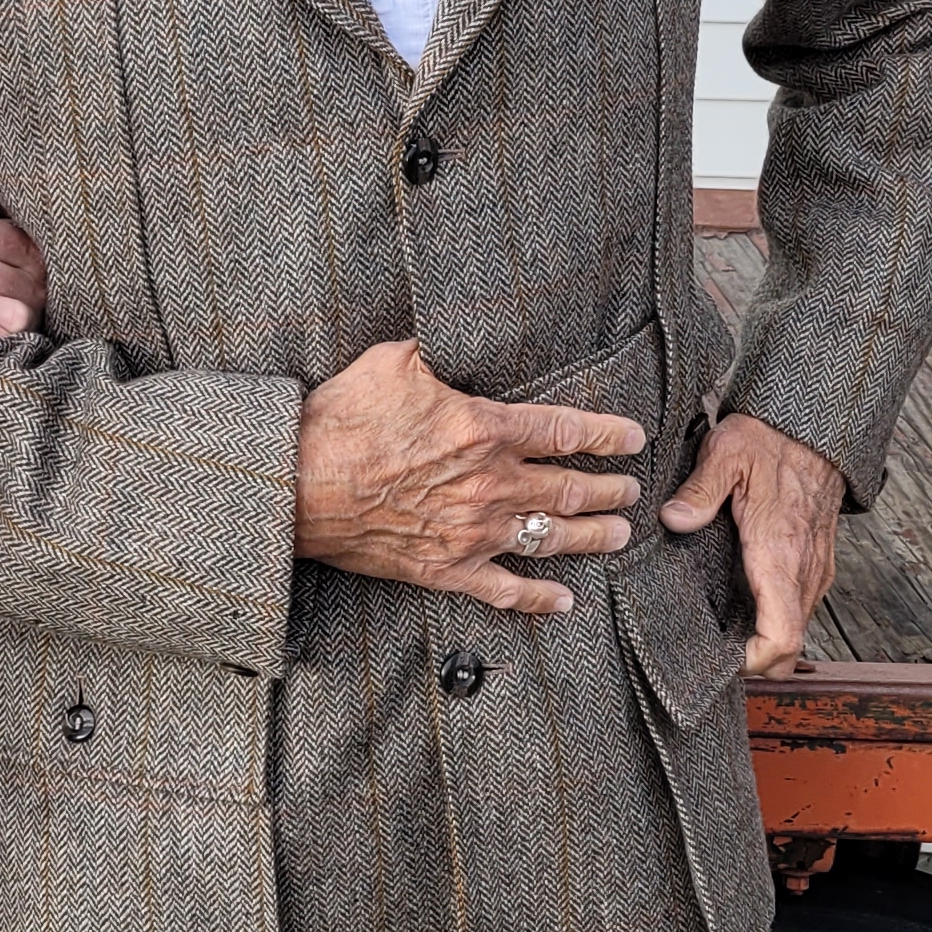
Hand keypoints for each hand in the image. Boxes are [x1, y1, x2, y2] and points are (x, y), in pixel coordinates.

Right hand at [292, 339, 642, 614]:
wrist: (297, 483)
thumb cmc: (343, 419)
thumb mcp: (395, 361)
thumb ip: (441, 351)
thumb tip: (462, 332)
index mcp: (485, 430)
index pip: (565, 430)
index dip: (606, 434)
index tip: (633, 437)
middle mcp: (491, 484)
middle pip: (571, 488)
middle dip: (611, 488)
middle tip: (632, 489)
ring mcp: (472, 532)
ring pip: (553, 538)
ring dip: (594, 536)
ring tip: (619, 534)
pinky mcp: (447, 568)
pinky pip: (507, 590)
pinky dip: (540, 597)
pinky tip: (564, 599)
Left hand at [659, 411, 841, 673]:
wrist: (813, 428)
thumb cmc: (769, 440)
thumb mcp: (726, 454)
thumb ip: (699, 491)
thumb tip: (674, 519)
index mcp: (781, 553)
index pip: (782, 637)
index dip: (755, 662)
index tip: (722, 660)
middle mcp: (804, 571)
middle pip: (790, 647)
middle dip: (754, 660)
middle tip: (709, 652)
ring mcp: (815, 570)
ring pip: (796, 631)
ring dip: (764, 641)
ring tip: (718, 632)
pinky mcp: (816, 565)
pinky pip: (798, 609)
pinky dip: (773, 621)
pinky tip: (739, 606)